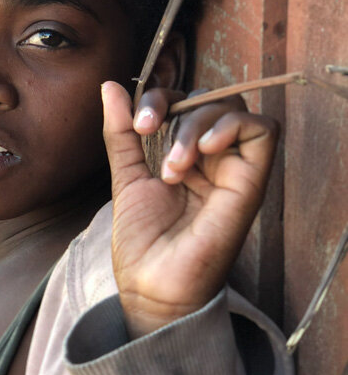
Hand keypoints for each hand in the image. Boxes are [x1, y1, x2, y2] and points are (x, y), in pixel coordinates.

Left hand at [101, 81, 278, 338]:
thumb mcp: (126, 177)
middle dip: (175, 103)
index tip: (137, 124)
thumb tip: (110, 86)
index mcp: (185, 157)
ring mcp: (233, 170)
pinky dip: (233, 125)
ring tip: (173, 165)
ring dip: (196, 122)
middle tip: (147, 131)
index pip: (183, 103)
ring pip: (234, 109)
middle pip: (210, 99)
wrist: (151, 287)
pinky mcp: (250, 184)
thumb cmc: (142, 244)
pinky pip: (263, 132)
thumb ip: (120, 134)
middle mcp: (213, 161)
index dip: (160, 98)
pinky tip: (205, 149)